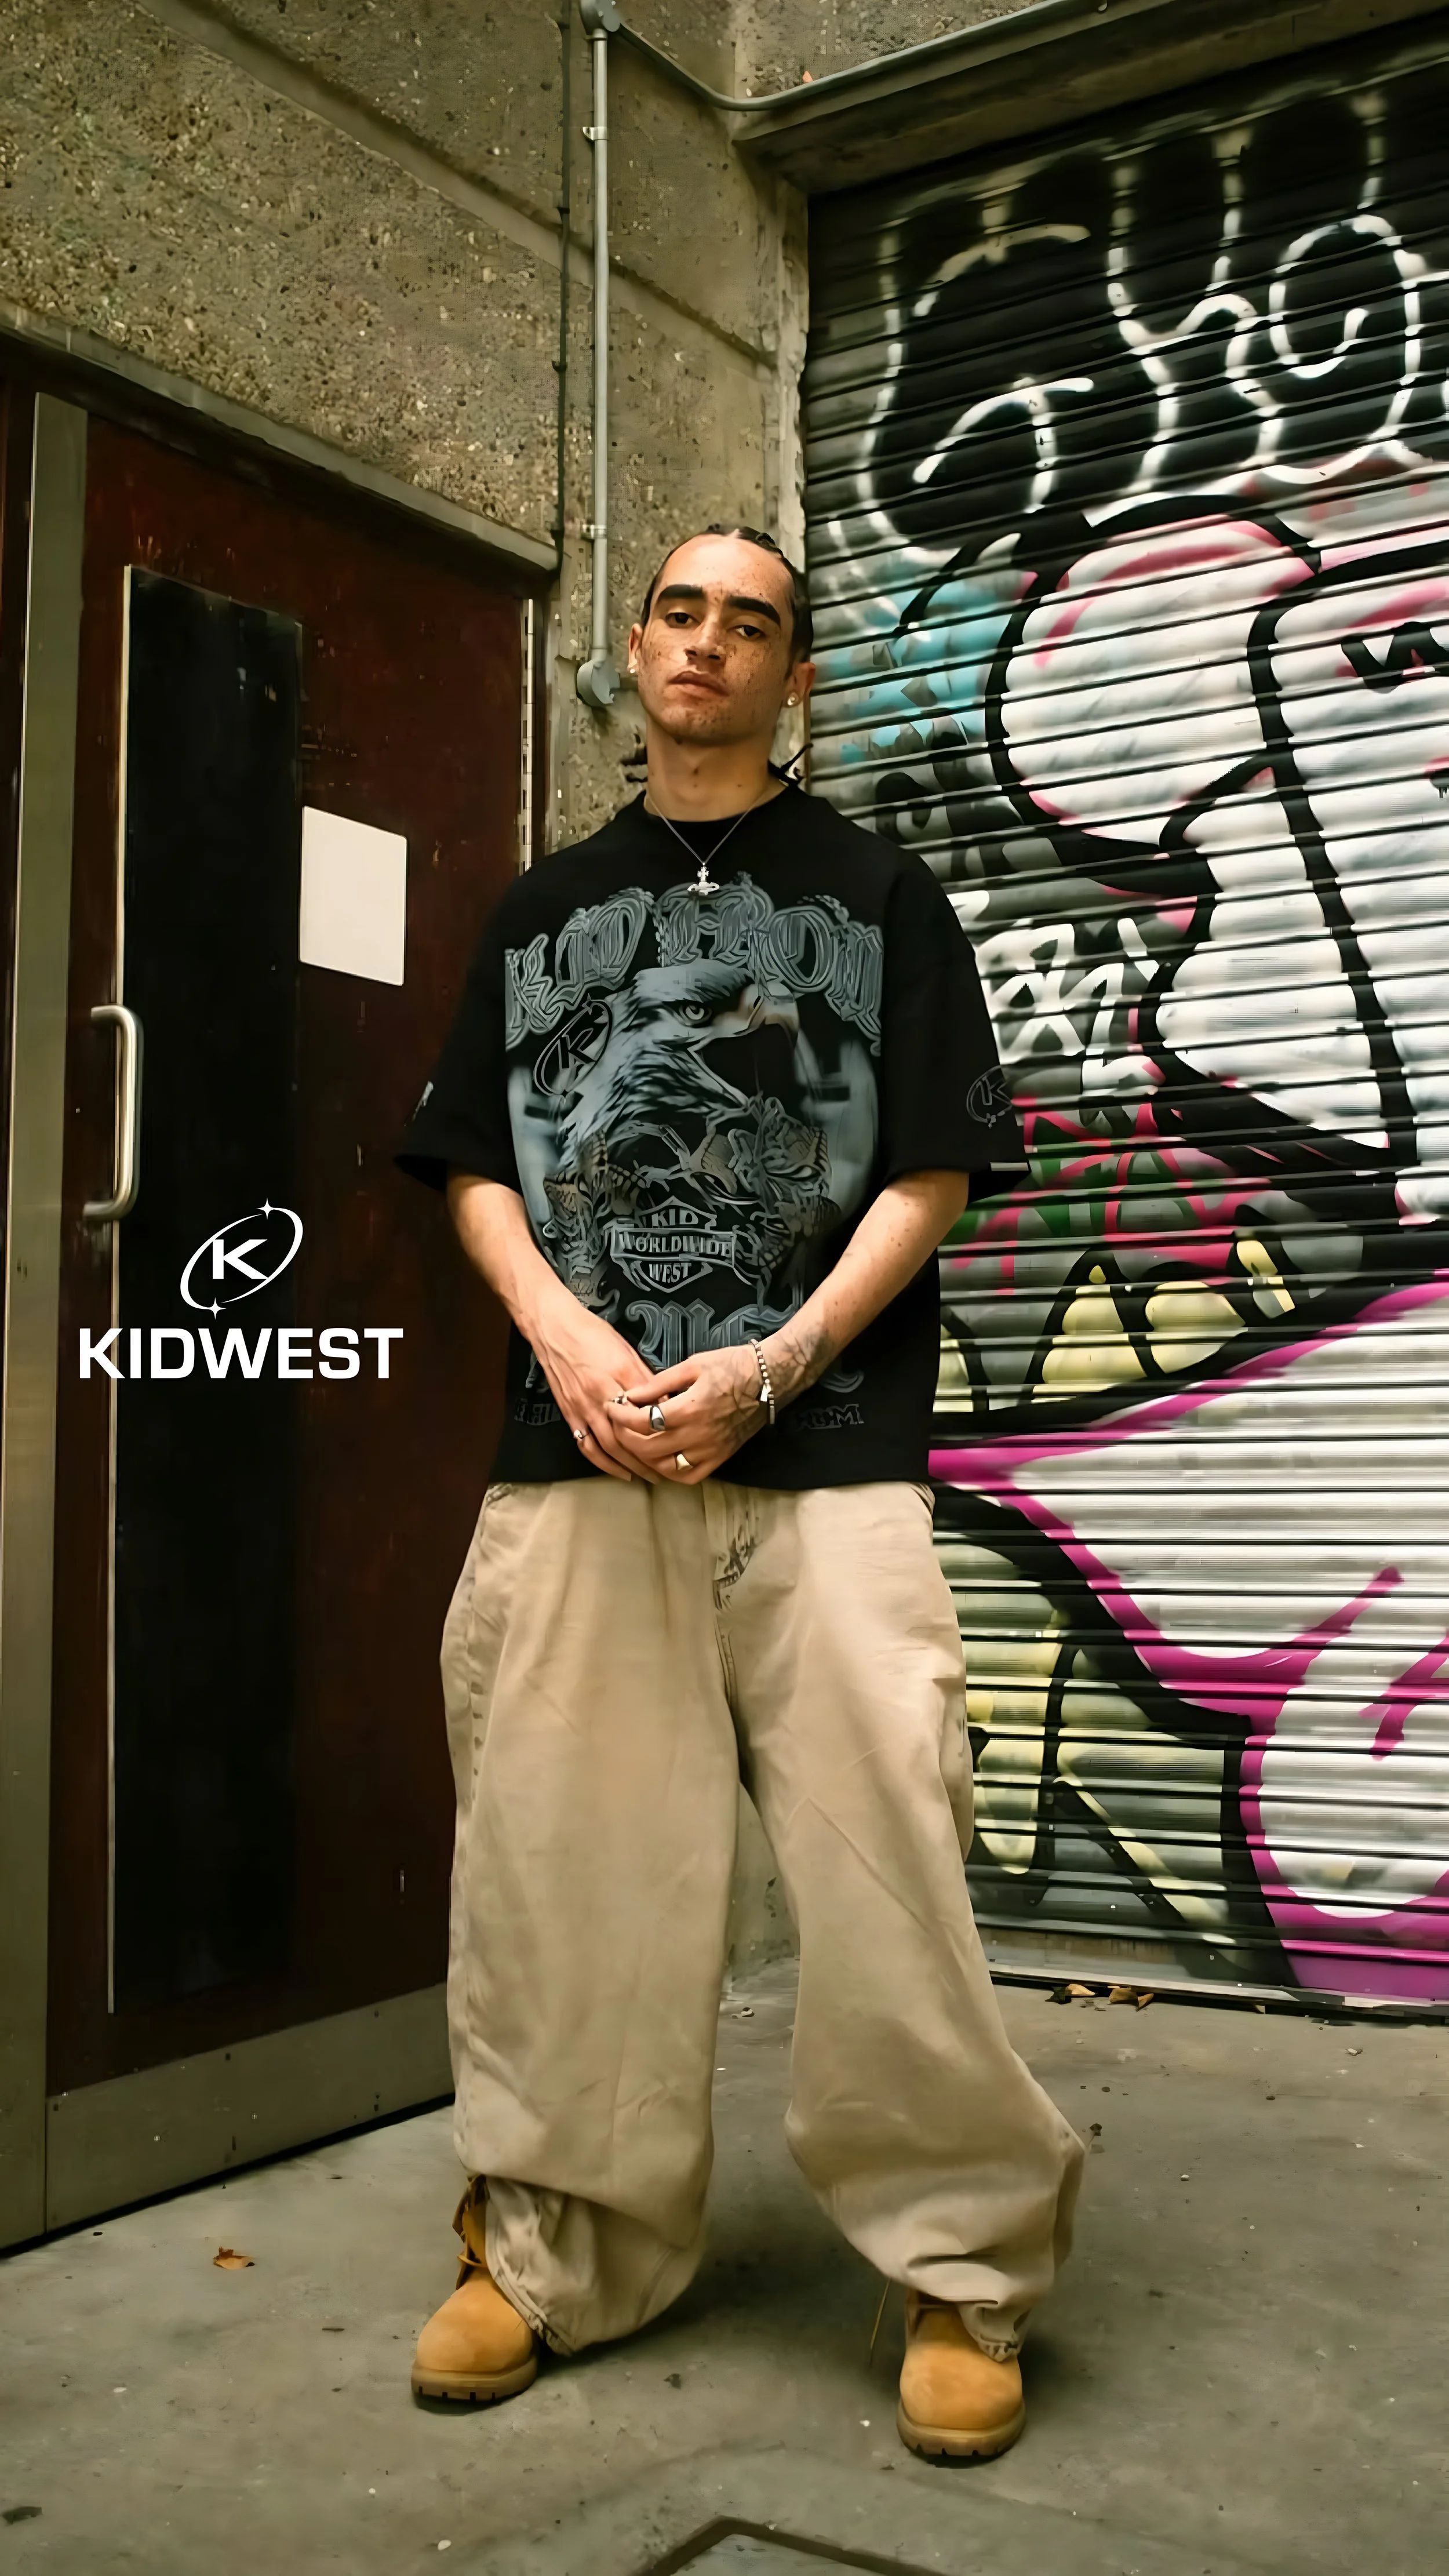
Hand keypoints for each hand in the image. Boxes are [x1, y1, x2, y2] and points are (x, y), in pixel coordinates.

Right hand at [524, 1279, 668, 1482]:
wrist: (553, 1329)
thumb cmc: (592, 1333)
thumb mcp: (626, 1349)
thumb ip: (645, 1377)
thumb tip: (666, 1400)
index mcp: (621, 1373)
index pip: (648, 1409)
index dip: (665, 1428)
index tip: (680, 1440)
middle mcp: (602, 1394)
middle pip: (630, 1435)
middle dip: (651, 1457)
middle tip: (669, 1469)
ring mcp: (583, 1407)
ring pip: (610, 1446)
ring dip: (631, 1465)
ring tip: (648, 1476)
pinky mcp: (569, 1414)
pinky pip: (587, 1445)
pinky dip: (603, 1463)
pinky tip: (618, 1471)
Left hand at [613, 1344, 765, 1483]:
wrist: (770, 1378)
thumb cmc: (731, 1365)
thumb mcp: (692, 1365)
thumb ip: (658, 1384)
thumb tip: (630, 1396)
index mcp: (690, 1408)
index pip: (642, 1421)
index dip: (620, 1416)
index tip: (612, 1407)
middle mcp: (699, 1434)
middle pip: (648, 1448)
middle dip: (624, 1437)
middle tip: (617, 1425)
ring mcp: (711, 1450)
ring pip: (665, 1468)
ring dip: (644, 1457)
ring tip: (635, 1441)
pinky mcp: (720, 1457)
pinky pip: (690, 1476)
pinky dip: (670, 1472)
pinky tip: (661, 1459)